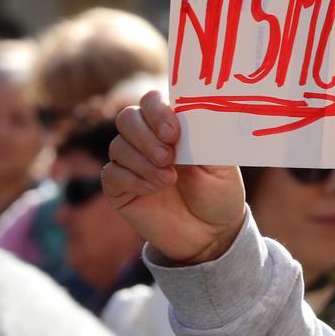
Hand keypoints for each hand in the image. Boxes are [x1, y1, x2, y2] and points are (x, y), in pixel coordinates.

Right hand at [102, 90, 245, 265]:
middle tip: (168, 157)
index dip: (156, 110)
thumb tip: (192, 114)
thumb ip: (206, 138)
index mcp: (173, 126)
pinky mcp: (119, 189)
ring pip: (118, 146)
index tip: (172, 131)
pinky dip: (132, 179)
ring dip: (143, 162)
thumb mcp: (223, 164)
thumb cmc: (220, 193)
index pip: (152, 101)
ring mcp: (132, 163)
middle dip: (146, 136)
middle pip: (128, 118)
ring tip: (169, 180)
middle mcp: (148, 140)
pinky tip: (153, 190)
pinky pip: (111, 174)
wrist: (211, 234)